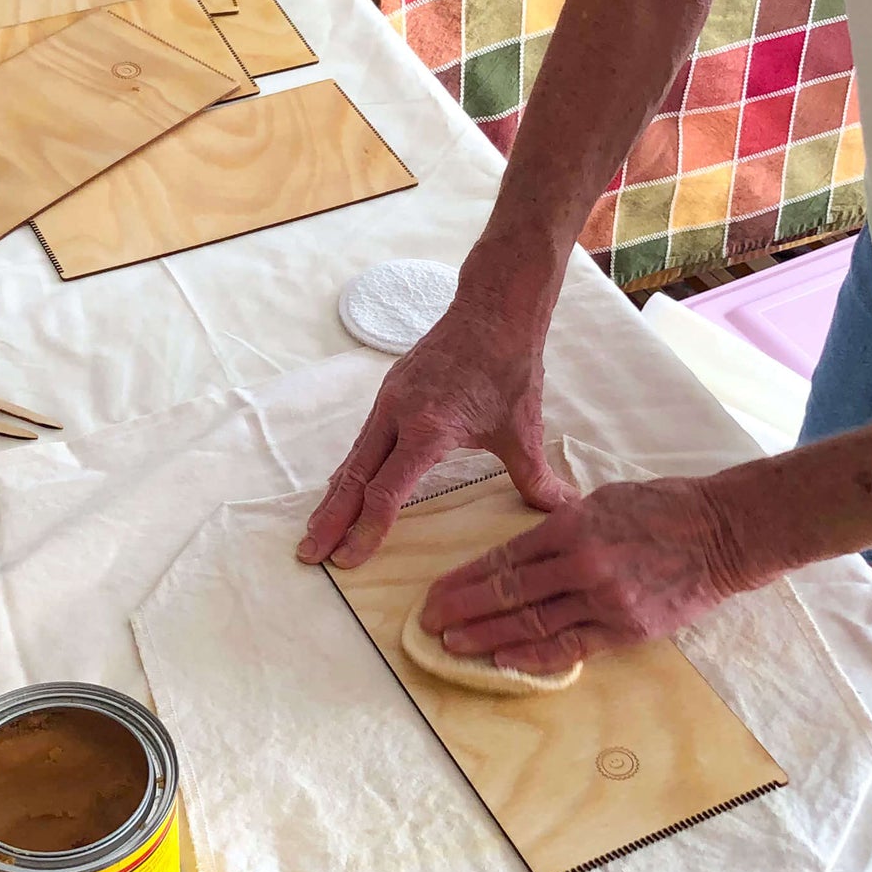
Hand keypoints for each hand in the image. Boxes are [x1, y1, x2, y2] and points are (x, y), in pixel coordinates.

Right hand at [295, 282, 570, 568]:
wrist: (493, 310)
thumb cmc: (508, 368)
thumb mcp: (523, 429)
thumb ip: (535, 476)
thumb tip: (563, 511)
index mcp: (428, 428)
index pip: (387, 490)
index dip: (367, 529)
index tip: (348, 560)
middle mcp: (398, 414)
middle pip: (354, 476)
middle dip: (331, 519)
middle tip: (308, 555)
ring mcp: (390, 400)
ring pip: (354, 457)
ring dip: (334, 496)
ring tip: (316, 530)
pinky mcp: (391, 391)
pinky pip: (363, 439)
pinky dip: (349, 469)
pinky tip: (343, 488)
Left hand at [415, 477, 753, 674]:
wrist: (722, 533)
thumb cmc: (662, 507)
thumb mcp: (602, 499)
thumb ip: (562, 525)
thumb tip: (526, 548)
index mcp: (571, 525)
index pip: (504, 558)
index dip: (465, 579)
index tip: (435, 593)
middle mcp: (582, 563)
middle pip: (509, 592)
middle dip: (463, 608)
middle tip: (427, 623)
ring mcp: (605, 599)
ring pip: (533, 623)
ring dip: (487, 637)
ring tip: (452, 645)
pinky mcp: (628, 628)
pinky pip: (572, 647)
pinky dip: (534, 656)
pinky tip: (503, 662)